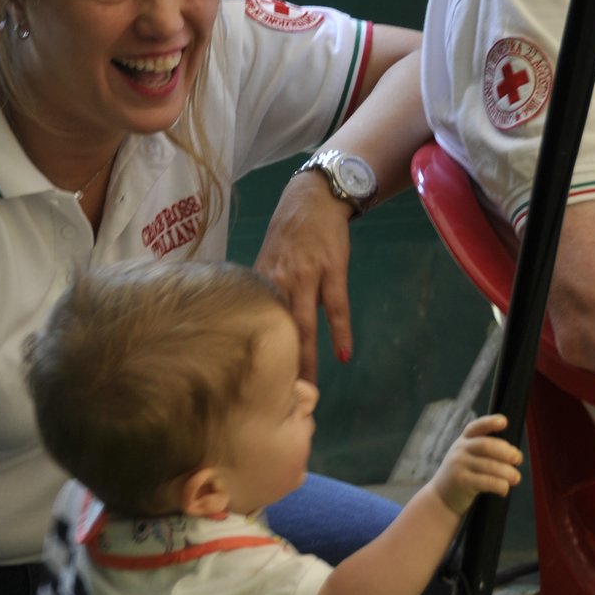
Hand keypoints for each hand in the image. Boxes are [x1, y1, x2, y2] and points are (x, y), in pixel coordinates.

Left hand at [255, 171, 355, 379]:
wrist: (313, 199)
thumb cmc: (289, 234)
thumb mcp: (267, 259)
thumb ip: (263, 291)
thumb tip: (255, 321)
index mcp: (261, 280)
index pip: (255, 324)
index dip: (252, 352)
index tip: (251, 380)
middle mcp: (279, 280)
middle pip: (278, 330)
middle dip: (279, 363)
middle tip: (279, 395)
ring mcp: (307, 275)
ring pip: (305, 325)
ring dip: (307, 358)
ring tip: (308, 387)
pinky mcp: (332, 270)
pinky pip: (337, 308)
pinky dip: (340, 332)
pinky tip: (343, 355)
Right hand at [427, 413, 522, 516]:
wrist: (440, 497)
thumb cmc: (463, 475)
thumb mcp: (468, 457)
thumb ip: (486, 452)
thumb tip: (514, 454)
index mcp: (464, 441)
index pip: (476, 427)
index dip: (490, 422)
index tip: (504, 422)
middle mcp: (460, 450)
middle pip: (486, 445)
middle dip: (506, 451)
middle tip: (518, 459)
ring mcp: (459, 465)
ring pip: (489, 465)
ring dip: (507, 472)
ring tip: (516, 478)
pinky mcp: (462, 482)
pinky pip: (486, 482)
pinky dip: (500, 485)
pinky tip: (504, 489)